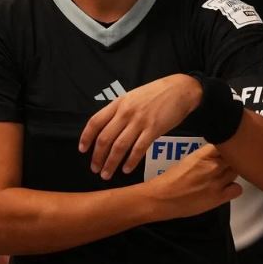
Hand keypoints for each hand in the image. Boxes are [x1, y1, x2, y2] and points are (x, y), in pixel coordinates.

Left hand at [79, 74, 202, 179]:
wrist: (180, 89)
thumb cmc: (155, 94)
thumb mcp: (132, 97)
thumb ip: (119, 111)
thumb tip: (106, 129)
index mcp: (118, 103)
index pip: (95, 122)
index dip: (86, 137)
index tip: (82, 150)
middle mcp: (126, 112)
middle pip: (105, 138)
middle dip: (97, 156)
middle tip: (95, 168)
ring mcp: (140, 121)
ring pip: (119, 146)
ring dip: (111, 163)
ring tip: (106, 174)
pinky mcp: (154, 129)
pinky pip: (138, 149)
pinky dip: (131, 161)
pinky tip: (126, 169)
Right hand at [148, 143, 241, 219]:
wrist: (162, 198)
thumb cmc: (170, 179)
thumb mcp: (188, 160)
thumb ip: (204, 157)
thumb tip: (215, 155)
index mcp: (202, 155)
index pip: (226, 144)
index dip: (227, 147)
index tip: (226, 149)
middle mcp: (212, 167)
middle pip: (234, 159)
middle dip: (231, 160)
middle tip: (224, 164)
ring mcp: (217, 183)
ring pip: (236, 172)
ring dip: (231, 173)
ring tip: (223, 176)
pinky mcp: (219, 198)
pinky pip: (237, 189)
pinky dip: (233, 188)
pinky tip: (225, 189)